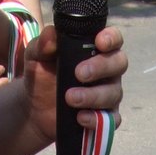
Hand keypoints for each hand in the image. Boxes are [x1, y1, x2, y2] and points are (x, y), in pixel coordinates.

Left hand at [22, 23, 126, 146]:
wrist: (36, 108)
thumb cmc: (42, 75)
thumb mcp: (36, 57)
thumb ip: (42, 44)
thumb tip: (50, 35)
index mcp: (95, 49)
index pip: (114, 38)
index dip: (111, 38)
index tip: (99, 42)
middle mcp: (107, 70)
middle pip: (119, 63)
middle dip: (101, 67)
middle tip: (79, 73)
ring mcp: (108, 93)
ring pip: (114, 92)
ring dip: (93, 95)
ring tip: (70, 98)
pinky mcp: (105, 117)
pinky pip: (112, 119)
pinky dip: (96, 119)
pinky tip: (80, 117)